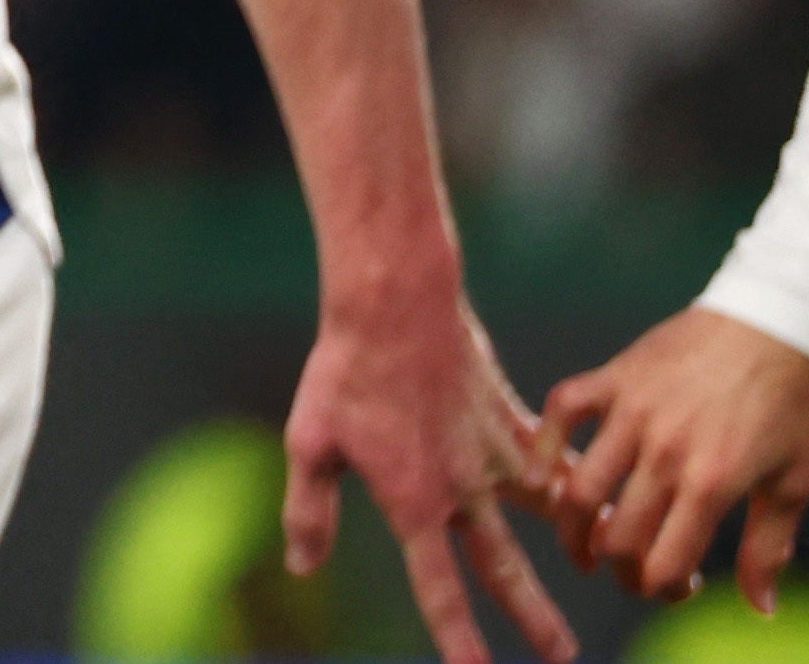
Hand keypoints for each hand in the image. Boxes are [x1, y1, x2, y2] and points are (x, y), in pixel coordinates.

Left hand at [281, 290, 572, 663]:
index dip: (458, 637)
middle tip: (564, 661)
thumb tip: (303, 568)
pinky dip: (577, 483)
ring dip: (588, 546)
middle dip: (535, 620)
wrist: (395, 303)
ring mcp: (498, 455)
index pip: (438, 588)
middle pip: (506, 570)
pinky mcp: (514, 420)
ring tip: (628, 570)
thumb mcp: (310, 441)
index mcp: (415, 502)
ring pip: (554, 517)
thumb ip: (311, 509)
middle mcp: (466, 489)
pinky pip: (555, 461)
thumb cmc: (345, 371)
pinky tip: (603, 496)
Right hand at [542, 306, 808, 609]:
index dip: (659, 588)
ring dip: (572, 528)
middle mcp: (664, 451)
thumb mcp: (794, 483)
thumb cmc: (794, 405)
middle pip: (617, 535)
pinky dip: (543, 444)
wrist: (774, 321)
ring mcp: (632, 411)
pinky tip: (538, 477)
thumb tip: (759, 609)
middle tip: (627, 571)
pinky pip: (563, 411)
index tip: (669, 586)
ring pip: (580, 486)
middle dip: (618, 569)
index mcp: (712, 483)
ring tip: (580, 545)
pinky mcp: (615, 377)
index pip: (662, 563)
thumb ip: (768, 548)